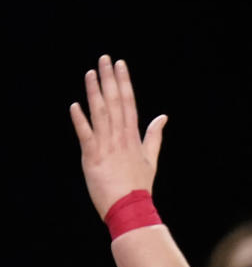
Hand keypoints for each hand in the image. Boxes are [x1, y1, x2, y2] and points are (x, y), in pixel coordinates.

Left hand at [70, 56, 166, 219]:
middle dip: (109, 79)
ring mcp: (106, 146)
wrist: (130, 207)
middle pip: (114, 102)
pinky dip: (80, 120)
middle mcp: (120, 137)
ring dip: (94, 92)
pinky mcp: (92, 157)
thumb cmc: (139, 186)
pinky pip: (85, 135)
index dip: (124, 82)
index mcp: (133, 136)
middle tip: (104, 59)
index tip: (120, 65)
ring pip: (100, 113)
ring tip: (90, 73)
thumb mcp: (151, 159)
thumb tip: (163, 117)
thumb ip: (155, 136)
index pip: (129, 102)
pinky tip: (74, 105)